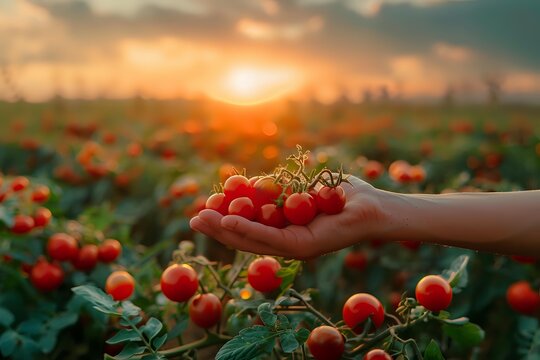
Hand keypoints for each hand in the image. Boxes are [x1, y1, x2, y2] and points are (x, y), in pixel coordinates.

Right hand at [189, 176, 385, 258]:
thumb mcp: (302, 187)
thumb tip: (256, 184)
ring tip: (201, 220)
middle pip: (245, 238)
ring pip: (252, 241)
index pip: (249, 228)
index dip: (225, 220)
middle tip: (193, 218)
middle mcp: (286, 243)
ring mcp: (294, 249)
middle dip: (218, 229)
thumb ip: (280, 189)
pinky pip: (269, 238)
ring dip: (224, 231)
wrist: (373, 205)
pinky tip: (227, 222)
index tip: (206, 208)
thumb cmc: (341, 194)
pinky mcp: (303, 248)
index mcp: (285, 231)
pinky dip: (247, 230)